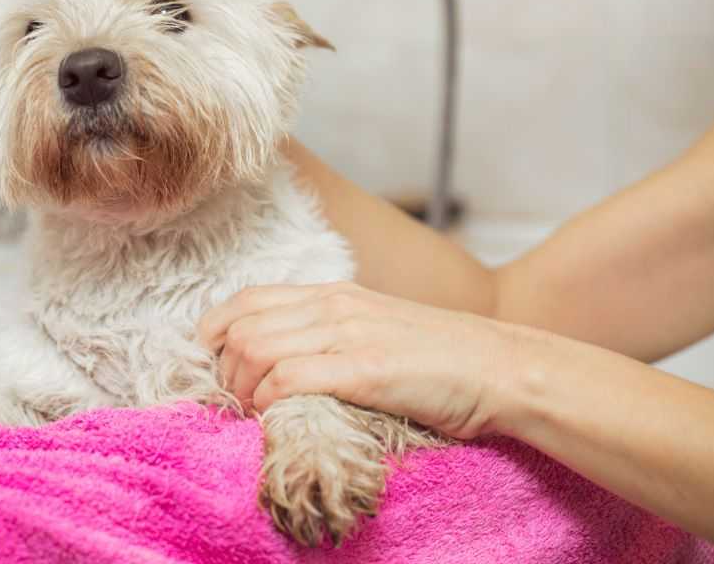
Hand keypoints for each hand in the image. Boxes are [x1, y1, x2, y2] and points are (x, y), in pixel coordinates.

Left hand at [198, 282, 525, 438]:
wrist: (500, 368)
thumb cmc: (441, 359)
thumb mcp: (375, 330)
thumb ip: (331, 334)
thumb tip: (284, 359)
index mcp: (335, 294)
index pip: (248, 300)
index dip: (216, 331)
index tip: (213, 363)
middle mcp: (335, 306)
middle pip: (242, 327)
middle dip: (224, 368)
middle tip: (233, 400)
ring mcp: (349, 335)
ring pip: (256, 350)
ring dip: (241, 388)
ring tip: (252, 412)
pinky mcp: (364, 370)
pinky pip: (289, 379)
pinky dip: (268, 401)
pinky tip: (274, 418)